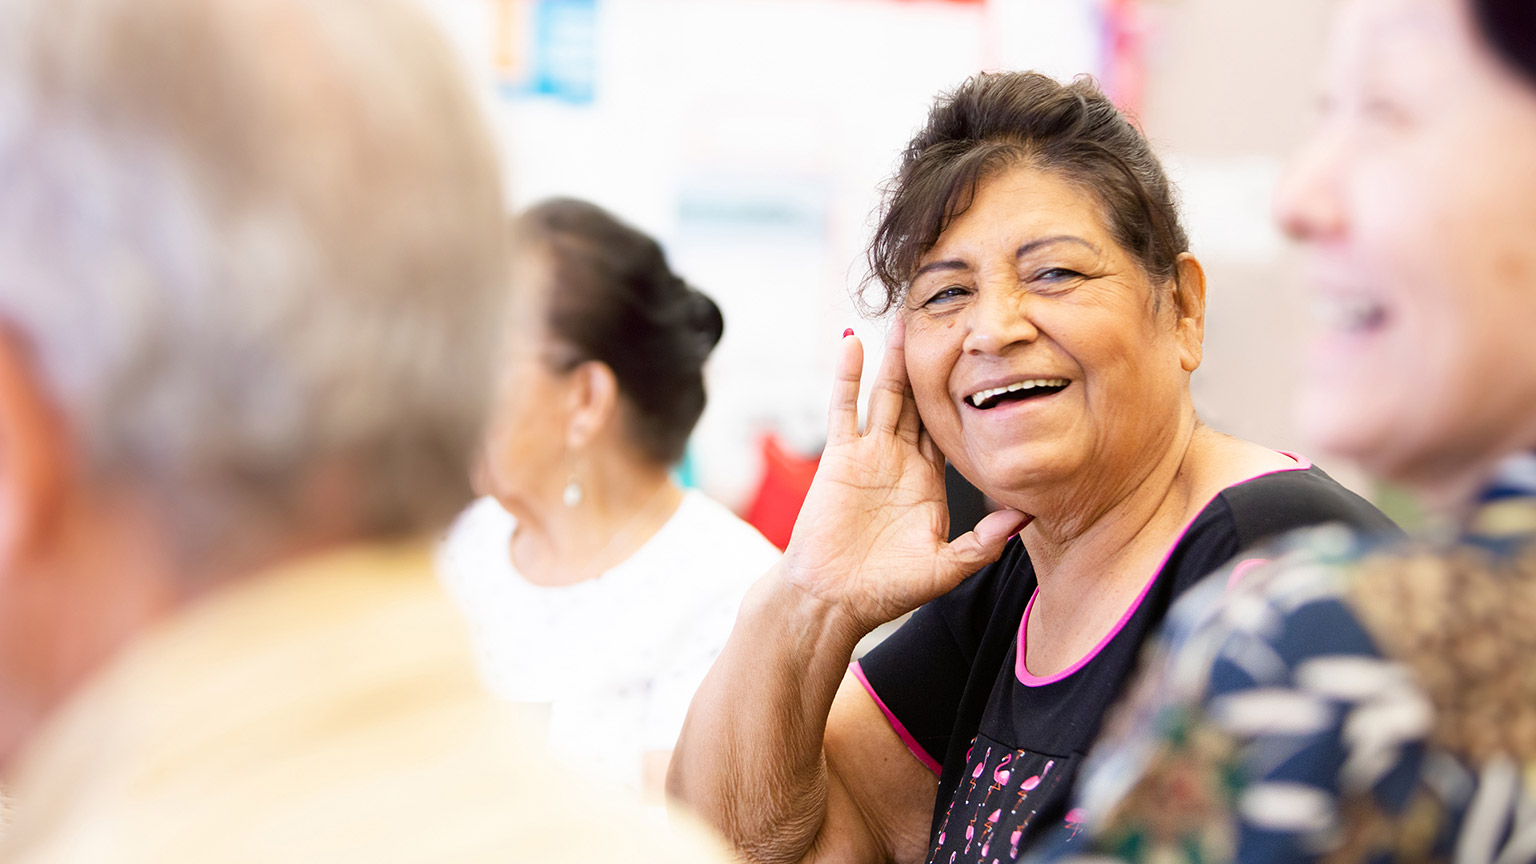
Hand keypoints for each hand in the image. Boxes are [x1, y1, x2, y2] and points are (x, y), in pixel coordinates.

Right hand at [782, 318, 1029, 635]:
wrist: (832, 601)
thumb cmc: (885, 591)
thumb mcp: (946, 567)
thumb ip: (984, 541)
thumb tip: (1026, 514)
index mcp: (931, 483)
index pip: (954, 429)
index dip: (969, 396)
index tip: (987, 361)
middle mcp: (902, 461)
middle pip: (921, 401)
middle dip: (932, 363)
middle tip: (947, 320)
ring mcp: (870, 454)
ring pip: (886, 395)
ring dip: (894, 358)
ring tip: (904, 317)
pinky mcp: (839, 456)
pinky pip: (844, 408)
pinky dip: (847, 375)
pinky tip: (852, 343)